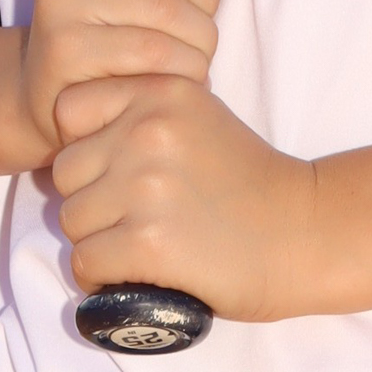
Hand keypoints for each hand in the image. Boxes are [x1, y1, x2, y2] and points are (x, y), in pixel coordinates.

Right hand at [19, 0, 250, 159]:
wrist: (58, 92)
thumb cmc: (117, 21)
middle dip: (205, 1)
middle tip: (199, 29)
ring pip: (169, 12)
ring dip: (200, 44)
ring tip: (192, 57)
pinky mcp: (66, 51)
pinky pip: (155, 53)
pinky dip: (182, 72)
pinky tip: (173, 79)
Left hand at [50, 75, 320, 323]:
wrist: (306, 234)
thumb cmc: (249, 182)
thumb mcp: (199, 117)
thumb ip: (142, 113)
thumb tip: (75, 141)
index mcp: (160, 92)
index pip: (69, 109)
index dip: (85, 143)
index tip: (117, 168)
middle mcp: (148, 131)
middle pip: (65, 172)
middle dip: (90, 198)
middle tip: (133, 216)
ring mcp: (147, 188)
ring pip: (71, 221)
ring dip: (96, 241)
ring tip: (140, 246)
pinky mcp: (148, 243)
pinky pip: (86, 263)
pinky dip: (103, 279)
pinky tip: (135, 275)